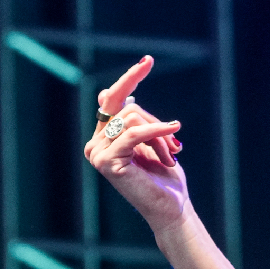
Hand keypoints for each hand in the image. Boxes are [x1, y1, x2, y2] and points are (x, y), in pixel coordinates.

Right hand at [83, 56, 189, 231]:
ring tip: (171, 155)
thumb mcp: (153, 142)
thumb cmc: (164, 178)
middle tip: (174, 131)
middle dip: (153, 117)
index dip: (129, 79)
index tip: (148, 60)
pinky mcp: (106, 162)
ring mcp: (97, 153)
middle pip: (125, 107)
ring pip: (133, 120)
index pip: (111, 99)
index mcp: (104, 137)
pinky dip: (157, 132)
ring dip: (160, 135)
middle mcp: (95, 143)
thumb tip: (126, 97)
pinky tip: (173, 131)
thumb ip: (138, 122)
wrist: (171, 208)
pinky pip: (135, 134)